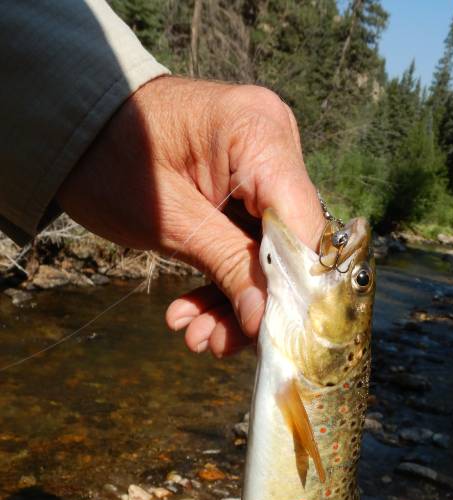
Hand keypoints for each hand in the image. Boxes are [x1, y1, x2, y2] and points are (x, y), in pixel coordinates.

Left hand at [57, 76, 323, 355]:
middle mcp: (274, 144)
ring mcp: (262, 166)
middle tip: (217, 345)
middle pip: (288, 243)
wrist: (76, 128)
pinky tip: (192, 312)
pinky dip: (223, 280)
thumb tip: (267, 324)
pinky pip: (248, 243)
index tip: (270, 336)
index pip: (302, 224)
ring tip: (197, 336)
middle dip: (254, 301)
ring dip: (234, 300)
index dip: (293, 287)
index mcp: (259, 134)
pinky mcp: (247, 189)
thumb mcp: (168, 220)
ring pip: (269, 252)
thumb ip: (227, 266)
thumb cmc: (110, 159)